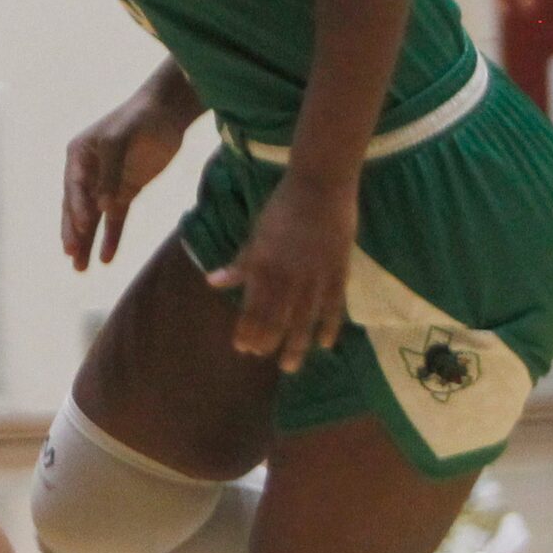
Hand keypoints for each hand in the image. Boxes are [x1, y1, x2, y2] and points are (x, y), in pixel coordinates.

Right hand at [62, 93, 190, 270]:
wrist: (167, 112)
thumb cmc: (138, 119)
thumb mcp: (118, 140)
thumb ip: (110, 173)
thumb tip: (103, 208)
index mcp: (78, 157)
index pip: (73, 188)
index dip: (76, 209)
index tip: (81, 228)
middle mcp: (88, 173)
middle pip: (77, 209)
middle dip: (74, 234)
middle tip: (71, 257)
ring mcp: (108, 184)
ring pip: (94, 219)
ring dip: (88, 242)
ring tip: (81, 270)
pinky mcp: (127, 192)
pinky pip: (116, 220)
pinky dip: (111, 238)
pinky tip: (107, 258)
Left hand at [210, 173, 356, 373]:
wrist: (319, 185)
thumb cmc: (281, 208)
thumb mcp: (255, 235)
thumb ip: (239, 263)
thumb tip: (212, 283)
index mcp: (263, 266)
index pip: (252, 309)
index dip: (247, 331)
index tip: (242, 348)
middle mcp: (287, 276)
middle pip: (277, 319)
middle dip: (268, 342)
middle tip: (263, 358)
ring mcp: (315, 276)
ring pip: (305, 319)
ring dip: (296, 345)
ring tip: (291, 366)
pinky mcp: (339, 271)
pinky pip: (334, 306)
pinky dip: (329, 326)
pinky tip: (325, 344)